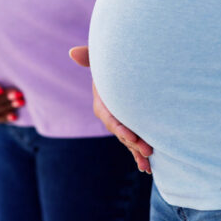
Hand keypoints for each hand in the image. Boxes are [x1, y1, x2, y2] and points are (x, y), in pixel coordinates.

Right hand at [69, 46, 152, 172]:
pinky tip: (148, 168)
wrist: (124, 70)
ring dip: (137, 152)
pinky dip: (140, 155)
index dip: (119, 127)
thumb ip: (90, 57)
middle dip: (133, 143)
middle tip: (148, 150)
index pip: (109, 117)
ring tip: (148, 164)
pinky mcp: (131, 127)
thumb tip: (72, 52)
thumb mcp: (101, 59)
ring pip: (129, 140)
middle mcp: (111, 116)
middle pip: (121, 132)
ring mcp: (122, 123)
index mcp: (103, 103)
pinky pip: (135, 143)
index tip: (131, 135)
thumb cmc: (113, 64)